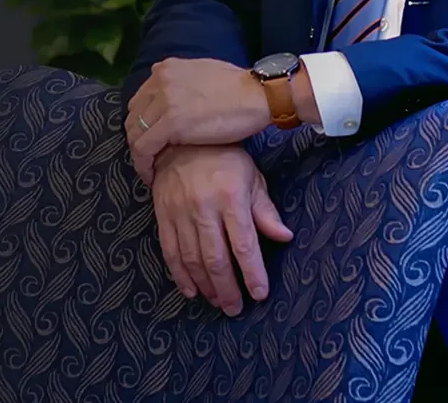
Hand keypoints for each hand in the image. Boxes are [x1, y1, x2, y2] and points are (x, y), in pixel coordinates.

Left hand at [125, 57, 270, 182]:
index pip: (140, 100)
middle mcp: (159, 81)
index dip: (142, 124)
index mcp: (165, 69)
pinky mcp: (171, 123)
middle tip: (149, 158)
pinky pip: (144, 148)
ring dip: (138, 155)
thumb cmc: (239, 88)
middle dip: (137, 139)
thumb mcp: (201, 73)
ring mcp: (163, 101)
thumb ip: (182, 83)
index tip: (150, 141)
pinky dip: (143, 164)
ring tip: (149, 169)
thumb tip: (177, 97)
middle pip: (132, 116)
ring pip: (134, 134)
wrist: (257, 95)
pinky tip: (151, 175)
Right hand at [150, 144, 294, 314]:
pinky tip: (191, 290)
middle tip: (235, 308)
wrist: (181, 138)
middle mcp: (204, 207)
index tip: (259, 294)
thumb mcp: (251, 178)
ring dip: (206, 286)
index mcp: (231, 197)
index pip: (244, 244)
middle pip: (216, 258)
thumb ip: (265, 210)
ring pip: (192, 259)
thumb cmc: (224, 158)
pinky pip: (170, 251)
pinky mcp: (162, 215)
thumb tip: (284, 237)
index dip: (252, 273)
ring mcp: (180, 212)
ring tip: (218, 302)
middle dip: (228, 289)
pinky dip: (179, 275)